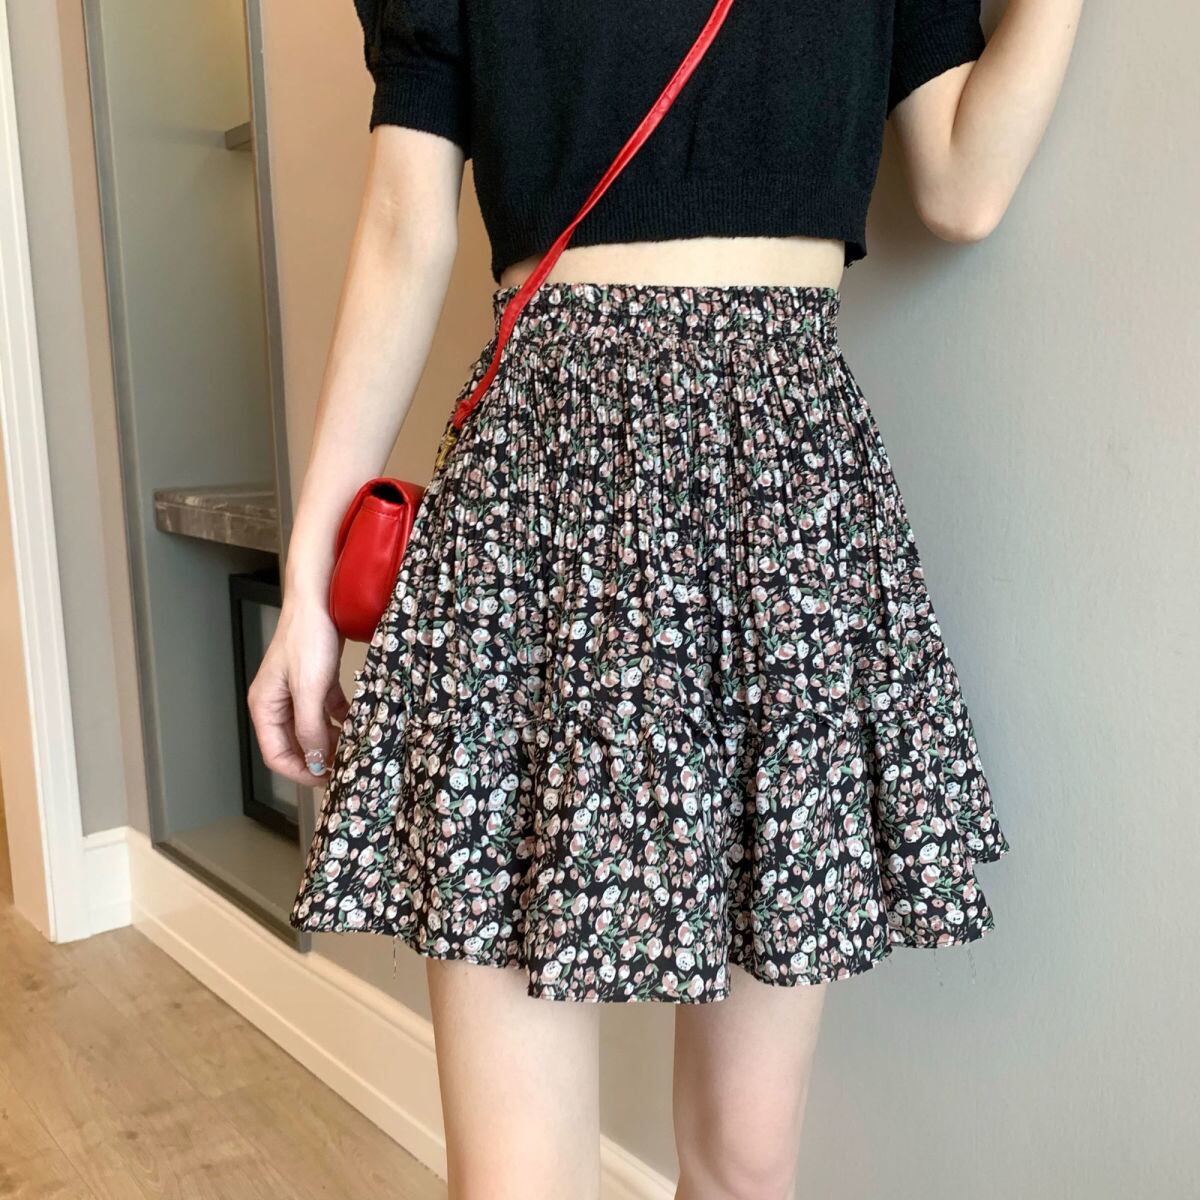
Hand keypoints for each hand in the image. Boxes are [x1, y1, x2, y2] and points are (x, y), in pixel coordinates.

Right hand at [248, 594, 349, 786]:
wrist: (320, 600)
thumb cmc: (307, 637)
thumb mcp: (310, 688)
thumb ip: (309, 728)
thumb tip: (315, 761)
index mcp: (265, 707)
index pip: (277, 756)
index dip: (302, 772)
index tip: (328, 780)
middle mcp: (278, 703)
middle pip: (295, 745)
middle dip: (319, 759)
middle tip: (345, 767)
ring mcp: (297, 693)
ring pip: (313, 730)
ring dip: (332, 742)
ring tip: (354, 748)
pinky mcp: (316, 682)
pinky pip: (327, 712)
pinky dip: (341, 721)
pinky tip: (357, 724)